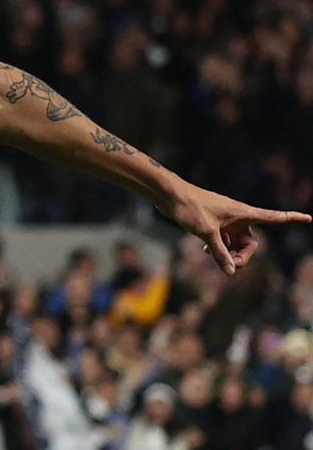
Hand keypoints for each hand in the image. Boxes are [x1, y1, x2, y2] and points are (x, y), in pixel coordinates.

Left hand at [163, 182, 309, 274]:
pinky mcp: (214, 223)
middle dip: (242, 256)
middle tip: (228, 265)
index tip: (309, 218)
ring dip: (229, 253)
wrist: (170, 195)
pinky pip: (224, 240)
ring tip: (212, 256)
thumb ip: (220, 254)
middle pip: (251, 243)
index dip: (292, 219)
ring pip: (236, 243)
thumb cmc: (190, 208)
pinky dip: (220, 248)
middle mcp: (238, 216)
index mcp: (243, 213)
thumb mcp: (207, 233)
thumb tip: (231, 273)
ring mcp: (226, 220)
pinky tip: (207, 252)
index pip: (274, 217)